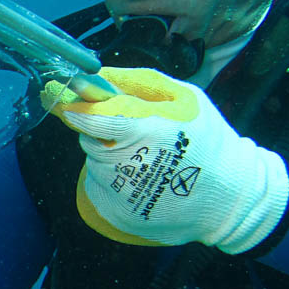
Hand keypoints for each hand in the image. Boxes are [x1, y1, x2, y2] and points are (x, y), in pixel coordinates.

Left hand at [49, 66, 288, 253]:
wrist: (229, 197)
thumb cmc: (206, 139)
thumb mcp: (183, 97)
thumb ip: (135, 83)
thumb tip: (95, 74)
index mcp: (145, 131)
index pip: (92, 118)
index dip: (75, 107)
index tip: (58, 95)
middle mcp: (126, 165)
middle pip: (90, 139)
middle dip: (104, 133)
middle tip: (137, 136)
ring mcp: (118, 194)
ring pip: (95, 164)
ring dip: (111, 158)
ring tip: (149, 162)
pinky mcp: (115, 214)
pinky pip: (100, 188)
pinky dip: (115, 182)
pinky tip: (144, 182)